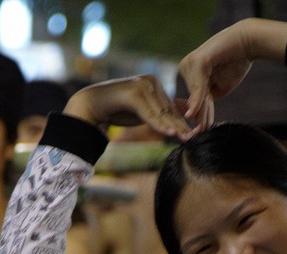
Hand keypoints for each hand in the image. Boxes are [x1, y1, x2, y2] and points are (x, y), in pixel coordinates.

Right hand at [64, 75, 193, 141]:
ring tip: (187, 138)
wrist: (91, 105)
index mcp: (154, 84)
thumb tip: (179, 119)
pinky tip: (170, 133)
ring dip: (174, 127)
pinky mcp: (135, 95)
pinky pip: (150, 114)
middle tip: (195, 138)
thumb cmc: (117, 109)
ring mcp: (142, 86)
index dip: (183, 121)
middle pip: (169, 110)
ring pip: (161, 112)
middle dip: (182, 126)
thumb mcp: (143, 112)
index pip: (171, 106)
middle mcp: (150, 82)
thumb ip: (159, 112)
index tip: (195, 133)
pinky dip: (159, 125)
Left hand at [178, 18, 286, 131]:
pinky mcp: (198, 62)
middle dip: (202, 115)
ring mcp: (190, 63)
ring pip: (197, 95)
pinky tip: (192, 114)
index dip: (201, 113)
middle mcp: (186, 66)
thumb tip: (194, 116)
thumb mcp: (219, 86)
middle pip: (194, 97)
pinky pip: (198, 87)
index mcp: (189, 72)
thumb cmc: (236, 63)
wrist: (248, 42)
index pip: (195, 98)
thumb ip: (207, 99)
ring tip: (201, 128)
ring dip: (202, 112)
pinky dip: (197, 101)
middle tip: (202, 131)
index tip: (203, 128)